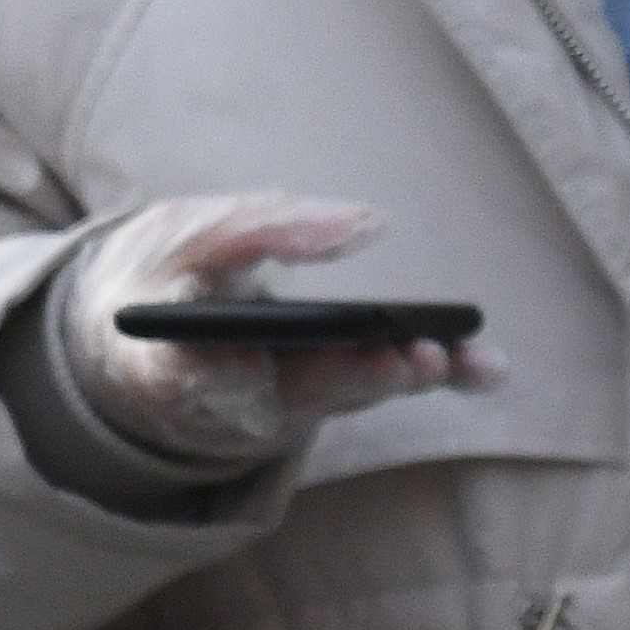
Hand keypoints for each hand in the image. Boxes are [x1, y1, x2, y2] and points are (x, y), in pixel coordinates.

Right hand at [56, 193, 479, 470]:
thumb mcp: (190, 233)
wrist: (143, 316)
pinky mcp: (322, 392)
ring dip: (405, 378)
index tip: (313, 357)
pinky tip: (486, 366)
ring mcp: (282, 404)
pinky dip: (432, 374)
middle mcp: (233, 402)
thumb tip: (366, 225)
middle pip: (300, 395)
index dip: (258, 379)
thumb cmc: (164, 267)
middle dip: (358, 378)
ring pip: (349, 394)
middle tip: (413, 358)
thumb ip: (266, 228)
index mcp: (172, 368)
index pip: (214, 383)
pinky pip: (376, 384)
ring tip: (456, 357)